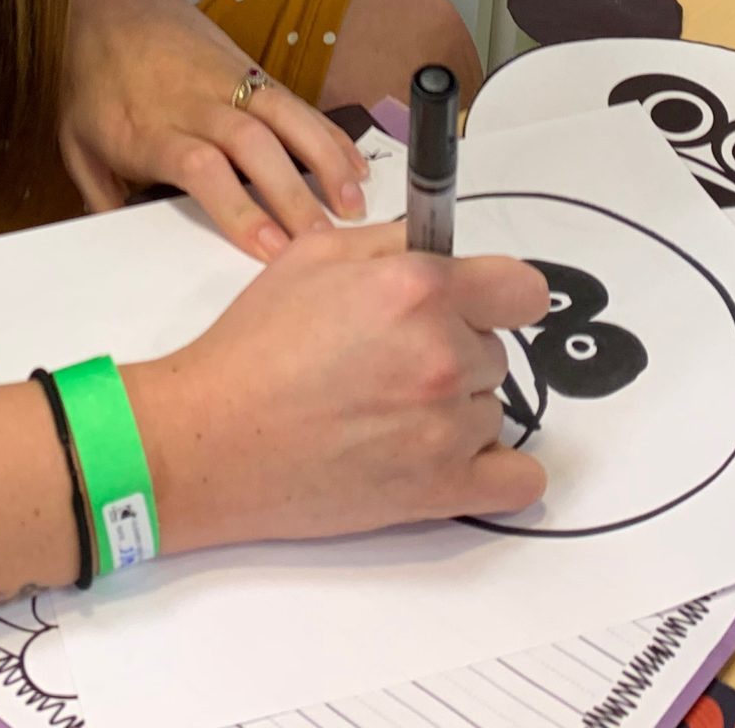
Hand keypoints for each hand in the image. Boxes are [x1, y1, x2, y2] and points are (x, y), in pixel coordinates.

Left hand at [60, 0, 366, 258]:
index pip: (199, 166)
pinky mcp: (252, 69)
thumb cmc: (92, 78)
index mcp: (149, 128)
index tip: (268, 248)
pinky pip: (297, 102)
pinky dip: (329, 133)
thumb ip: (99, 196)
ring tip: (354, 206)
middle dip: (292, 194)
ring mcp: (230, 81)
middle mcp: (196, 103)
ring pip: (286, 116)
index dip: (237, 205)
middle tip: (322, 242)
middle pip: (252, 145)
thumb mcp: (74, 140)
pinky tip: (356, 164)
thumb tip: (117, 249)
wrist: (110, 0)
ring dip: (325, 161)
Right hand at [127, 223, 550, 551]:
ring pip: (493, 410)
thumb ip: (390, 242)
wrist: (210, 438)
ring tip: (387, 412)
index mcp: (416, 289)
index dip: (497, 295)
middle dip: (455, 351)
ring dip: (456, 410)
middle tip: (389, 362)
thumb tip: (439, 249)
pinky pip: (519, 481)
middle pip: (496, 351)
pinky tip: (451, 458)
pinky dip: (495, 471)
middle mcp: (441, 354)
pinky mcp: (440, 491)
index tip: (473, 305)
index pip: (523, 289)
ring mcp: (445, 428)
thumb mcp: (311, 257)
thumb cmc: (252, 346)